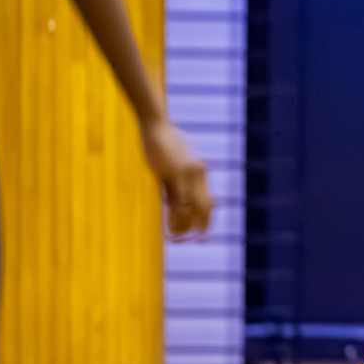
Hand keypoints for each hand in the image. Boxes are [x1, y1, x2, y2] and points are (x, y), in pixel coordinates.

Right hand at [141, 119, 213, 239]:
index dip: (206, 217)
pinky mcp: (172, 174)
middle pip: (206, 206)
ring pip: (192, 208)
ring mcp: (186, 174)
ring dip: (186, 226)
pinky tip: (169, 229)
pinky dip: (175, 219)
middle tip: (194, 238)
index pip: (208, 200)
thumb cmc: (164, 139)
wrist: (155, 124)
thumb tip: (176, 187)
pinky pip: (177, 203)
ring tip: (177, 237)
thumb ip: (180, 173)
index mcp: (200, 170)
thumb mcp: (176, 157)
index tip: (201, 230)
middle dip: (202, 225)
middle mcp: (198, 173)